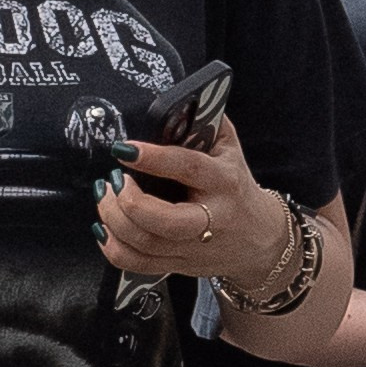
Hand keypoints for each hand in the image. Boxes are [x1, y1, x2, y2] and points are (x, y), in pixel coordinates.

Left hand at [96, 115, 288, 284]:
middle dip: (128, 202)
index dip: (153, 158)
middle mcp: (210, 219)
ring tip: (105, 195)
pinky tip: (105, 226)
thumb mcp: (230, 150)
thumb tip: (177, 102)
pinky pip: (137, 264)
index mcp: (224, 182)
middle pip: (163, 222)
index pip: (187, 168)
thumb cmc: (237, 188)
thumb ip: (206, 124)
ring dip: (114, 220)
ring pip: (145, 244)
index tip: (124, 148)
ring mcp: (193, 247)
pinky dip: (113, 247)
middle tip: (113, 180)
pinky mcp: (178, 264)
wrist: (260, 238)